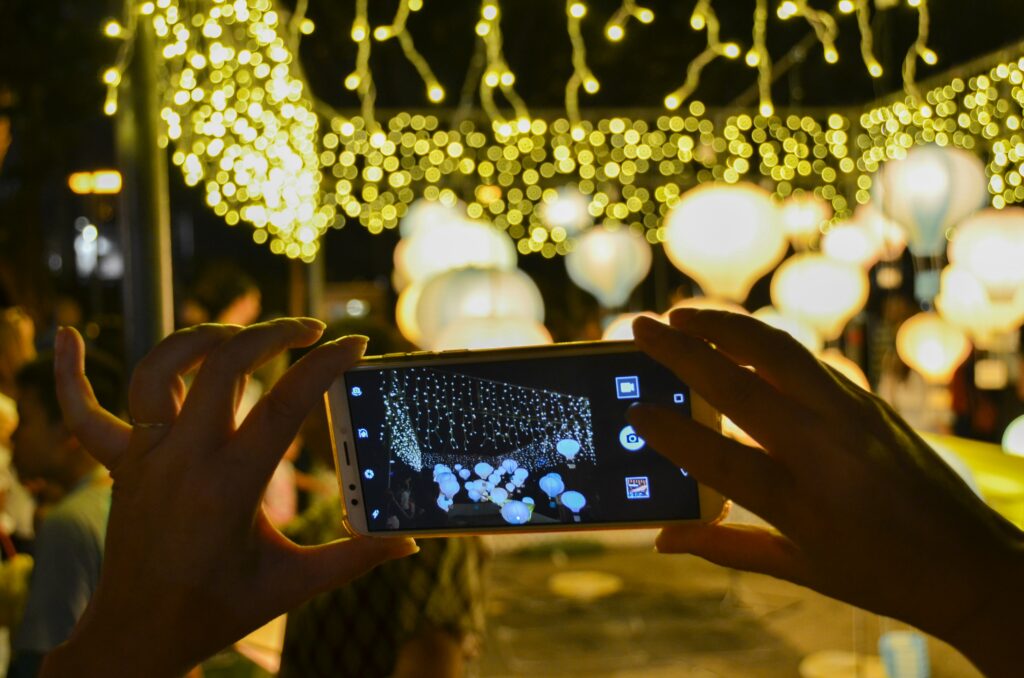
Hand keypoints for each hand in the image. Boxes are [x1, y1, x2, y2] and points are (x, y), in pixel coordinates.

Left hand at [43, 320, 416, 676]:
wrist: (138, 636)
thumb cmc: (217, 610)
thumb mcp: (293, 586)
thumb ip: (355, 558)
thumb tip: (410, 541)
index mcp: (230, 485)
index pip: (287, 403)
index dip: (327, 365)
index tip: (356, 344)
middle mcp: (183, 459)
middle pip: (225, 364)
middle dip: (274, 333)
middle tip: (311, 331)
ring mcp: (144, 456)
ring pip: (159, 369)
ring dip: (200, 337)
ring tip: (239, 336)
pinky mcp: (120, 464)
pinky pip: (84, 413)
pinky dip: (72, 375)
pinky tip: (66, 335)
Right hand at [629, 310, 1023, 676]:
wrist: (973, 564)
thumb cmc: (883, 576)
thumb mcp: (801, 569)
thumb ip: (725, 547)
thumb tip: (662, 540)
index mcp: (802, 504)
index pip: (719, 457)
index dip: (670, 433)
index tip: (634, 411)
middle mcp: (826, 450)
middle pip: (740, 384)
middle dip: (682, 351)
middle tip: (639, 328)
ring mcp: (852, 417)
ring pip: (779, 351)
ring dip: (725, 326)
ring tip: (683, 316)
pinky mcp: (869, 402)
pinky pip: (807, 361)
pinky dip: (763, 343)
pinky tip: (736, 341)